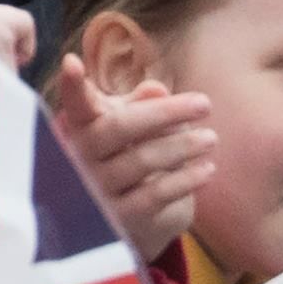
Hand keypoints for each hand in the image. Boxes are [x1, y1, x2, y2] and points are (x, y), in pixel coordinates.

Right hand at [51, 54, 214, 261]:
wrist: (130, 221)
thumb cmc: (129, 160)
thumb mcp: (132, 130)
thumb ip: (141, 106)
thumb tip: (157, 89)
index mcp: (81, 130)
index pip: (74, 106)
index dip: (71, 87)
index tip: (71, 62)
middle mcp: (80, 160)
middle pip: (120, 127)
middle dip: (165, 112)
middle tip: (205, 103)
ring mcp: (96, 192)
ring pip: (142, 159)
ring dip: (183, 146)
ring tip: (211, 138)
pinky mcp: (119, 219)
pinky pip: (155, 194)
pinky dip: (185, 179)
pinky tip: (208, 169)